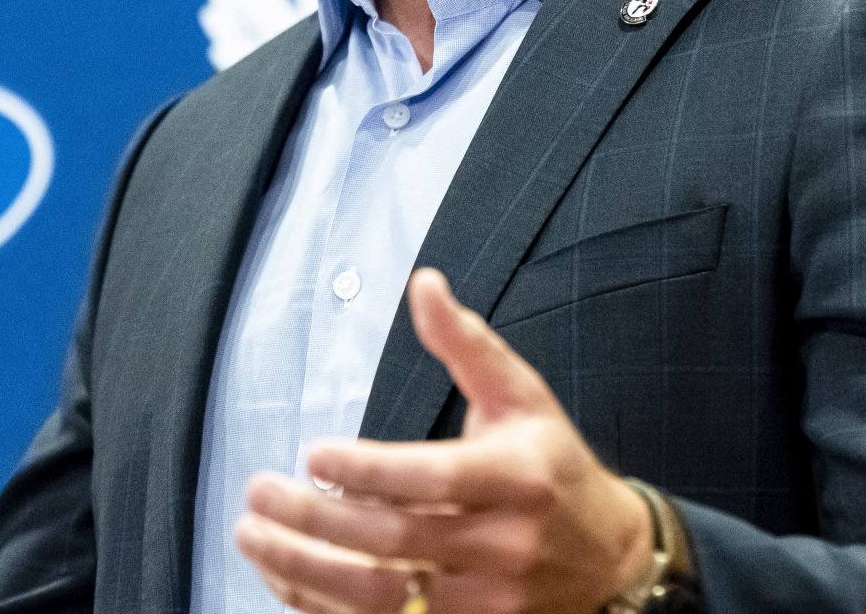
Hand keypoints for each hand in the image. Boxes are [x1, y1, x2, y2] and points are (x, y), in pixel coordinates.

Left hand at [234, 268, 654, 613]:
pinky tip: (287, 574)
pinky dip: (327, 606)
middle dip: (316, 518)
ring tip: (254, 536)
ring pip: (382, 596)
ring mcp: (487, 601)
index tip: (312, 453)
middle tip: (260, 493)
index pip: (432, 478)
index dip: (367, 471)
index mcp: (519, 478)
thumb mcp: (521, 397)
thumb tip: (422, 284)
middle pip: (397, 539)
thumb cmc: (552, 467)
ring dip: (307, 570)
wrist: (610, 558)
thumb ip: (466, 344)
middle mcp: (506, 544)